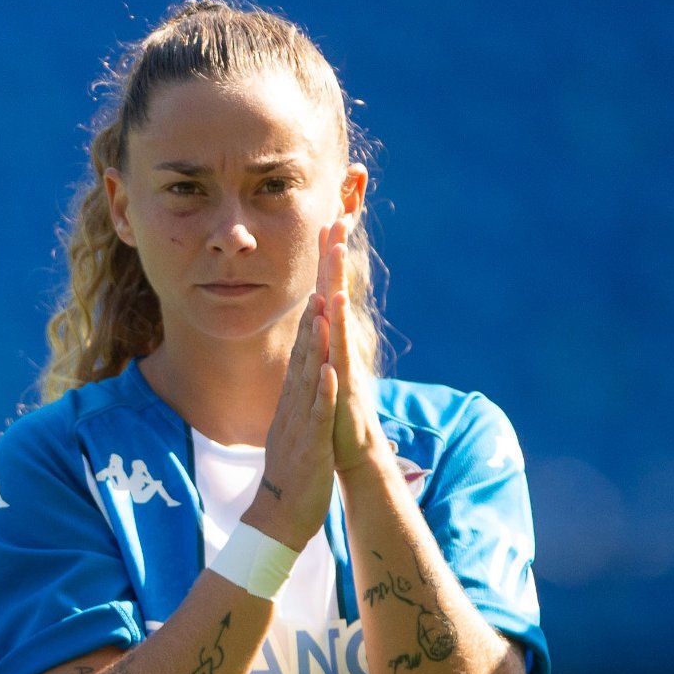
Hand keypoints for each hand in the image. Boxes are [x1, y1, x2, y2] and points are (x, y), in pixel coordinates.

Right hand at [245, 290, 336, 548]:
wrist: (279, 520)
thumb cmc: (291, 480)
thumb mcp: (291, 436)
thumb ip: (295, 412)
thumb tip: (300, 392)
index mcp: (290, 409)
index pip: (298, 362)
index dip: (305, 330)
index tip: (313, 298)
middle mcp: (291, 412)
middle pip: (300, 363)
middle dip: (310, 327)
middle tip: (316, 290)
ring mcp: (300, 428)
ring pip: (308, 383)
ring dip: (315, 350)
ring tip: (322, 318)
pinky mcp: (311, 448)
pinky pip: (318, 418)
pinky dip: (325, 395)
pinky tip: (332, 373)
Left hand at [319, 220, 385, 472]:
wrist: (353, 454)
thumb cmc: (336, 415)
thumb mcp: (323, 373)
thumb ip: (322, 343)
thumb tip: (320, 314)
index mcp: (332, 344)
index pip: (327, 293)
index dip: (325, 261)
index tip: (323, 223)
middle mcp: (341, 349)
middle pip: (337, 296)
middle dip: (335, 260)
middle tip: (336, 219)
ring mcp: (344, 367)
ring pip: (339, 321)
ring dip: (338, 288)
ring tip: (336, 255)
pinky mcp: (344, 389)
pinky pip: (339, 356)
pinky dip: (336, 335)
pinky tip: (335, 311)